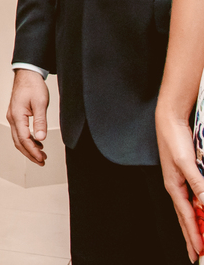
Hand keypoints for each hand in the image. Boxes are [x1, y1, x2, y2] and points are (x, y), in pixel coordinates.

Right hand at [7, 69, 48, 164]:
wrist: (27, 74)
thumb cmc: (32, 86)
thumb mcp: (40, 103)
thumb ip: (40, 121)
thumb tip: (41, 138)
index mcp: (17, 115)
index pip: (24, 139)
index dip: (33, 151)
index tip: (42, 158)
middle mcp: (12, 117)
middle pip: (18, 142)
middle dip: (30, 154)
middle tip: (41, 161)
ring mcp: (13, 116)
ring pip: (18, 138)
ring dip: (28, 148)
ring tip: (41, 155)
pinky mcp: (16, 115)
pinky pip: (19, 132)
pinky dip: (27, 140)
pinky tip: (37, 142)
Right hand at [156, 108, 203, 260]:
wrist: (169, 119)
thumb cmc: (174, 139)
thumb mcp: (186, 162)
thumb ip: (198, 183)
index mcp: (174, 186)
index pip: (186, 217)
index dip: (194, 236)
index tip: (200, 252)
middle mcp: (177, 186)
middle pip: (185, 217)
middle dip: (191, 237)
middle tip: (197, 255)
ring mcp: (181, 181)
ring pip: (189, 209)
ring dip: (195, 225)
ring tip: (200, 241)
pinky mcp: (186, 174)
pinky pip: (193, 198)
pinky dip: (197, 210)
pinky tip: (201, 213)